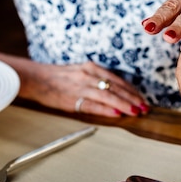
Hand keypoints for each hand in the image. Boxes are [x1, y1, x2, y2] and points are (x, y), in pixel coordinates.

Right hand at [19, 61, 148, 116]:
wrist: (36, 78)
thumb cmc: (59, 77)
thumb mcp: (80, 72)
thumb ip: (96, 79)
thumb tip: (115, 91)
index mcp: (91, 68)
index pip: (117, 80)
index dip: (131, 90)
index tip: (141, 98)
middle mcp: (88, 75)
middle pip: (116, 87)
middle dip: (132, 98)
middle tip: (144, 107)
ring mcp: (81, 86)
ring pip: (108, 95)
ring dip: (124, 104)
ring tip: (135, 112)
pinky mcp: (72, 98)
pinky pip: (93, 104)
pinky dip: (106, 109)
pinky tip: (117, 113)